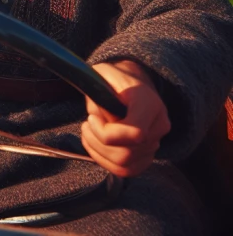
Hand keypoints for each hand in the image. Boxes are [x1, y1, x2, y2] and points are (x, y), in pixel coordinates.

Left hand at [81, 60, 170, 176]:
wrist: (129, 85)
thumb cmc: (112, 79)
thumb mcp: (101, 74)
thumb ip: (98, 92)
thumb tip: (98, 116)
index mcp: (149, 102)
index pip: (135, 133)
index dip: (107, 133)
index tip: (90, 118)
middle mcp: (159, 125)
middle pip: (127, 154)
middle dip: (97, 142)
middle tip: (86, 124)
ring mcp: (156, 143)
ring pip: (125, 165)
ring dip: (98, 152)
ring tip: (88, 132)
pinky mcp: (147, 156)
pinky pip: (126, 171)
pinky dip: (105, 161)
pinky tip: (95, 144)